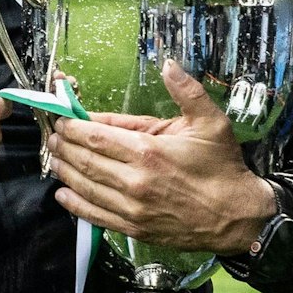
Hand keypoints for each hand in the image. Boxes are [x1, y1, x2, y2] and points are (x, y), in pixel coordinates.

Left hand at [47, 61, 275, 255]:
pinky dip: (75, 204)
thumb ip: (186, 91)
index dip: (72, 127)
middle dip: (63, 147)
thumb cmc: (222, 168)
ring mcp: (132, 208)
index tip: (63, 120)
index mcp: (148, 151)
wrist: (237, 217)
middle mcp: (134, 181)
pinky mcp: (134, 228)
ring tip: (55, 159)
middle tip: (54, 137)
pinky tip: (64, 193)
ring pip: (85, 187)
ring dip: (64, 171)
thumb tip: (168, 64)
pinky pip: (95, 215)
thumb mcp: (210, 122)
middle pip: (84, 160)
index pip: (95, 136)